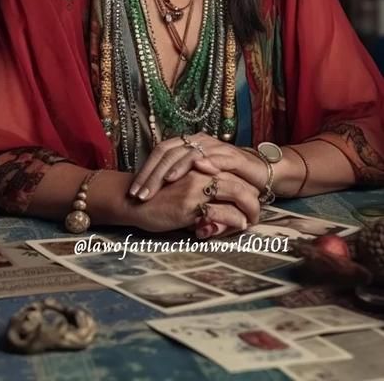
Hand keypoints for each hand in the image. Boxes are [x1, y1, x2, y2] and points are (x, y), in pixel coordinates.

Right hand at [126, 169, 259, 233]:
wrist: (132, 203)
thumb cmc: (158, 199)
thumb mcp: (185, 190)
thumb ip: (204, 193)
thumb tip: (225, 209)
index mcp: (201, 163)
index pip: (234, 173)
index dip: (247, 188)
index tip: (251, 203)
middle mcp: (201, 169)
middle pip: (241, 181)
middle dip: (253, 200)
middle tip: (256, 214)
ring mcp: (197, 184)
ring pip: (238, 193)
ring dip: (249, 210)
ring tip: (251, 221)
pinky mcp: (190, 202)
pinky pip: (223, 211)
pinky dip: (234, 220)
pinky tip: (239, 226)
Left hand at [129, 134, 267, 199]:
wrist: (257, 173)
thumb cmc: (223, 178)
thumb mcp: (195, 180)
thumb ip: (176, 181)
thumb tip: (148, 190)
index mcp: (187, 143)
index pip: (160, 152)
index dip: (145, 170)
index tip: (134, 192)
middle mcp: (198, 141)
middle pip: (170, 152)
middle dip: (154, 174)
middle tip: (142, 194)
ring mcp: (215, 146)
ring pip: (189, 154)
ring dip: (176, 169)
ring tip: (164, 183)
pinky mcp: (233, 156)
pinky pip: (217, 156)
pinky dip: (207, 162)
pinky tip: (197, 171)